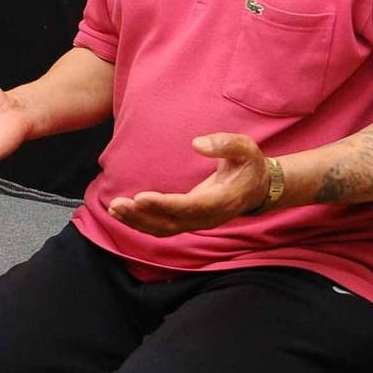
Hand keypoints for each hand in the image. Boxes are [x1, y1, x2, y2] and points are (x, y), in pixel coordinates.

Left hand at [108, 133, 270, 235]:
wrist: (257, 188)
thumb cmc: (249, 165)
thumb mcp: (246, 148)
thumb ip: (225, 144)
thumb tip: (197, 144)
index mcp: (222, 200)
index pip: (189, 206)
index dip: (165, 205)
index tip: (141, 197)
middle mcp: (208, 217)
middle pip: (171, 222)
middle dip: (143, 215)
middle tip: (117, 204)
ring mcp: (198, 222)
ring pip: (164, 229)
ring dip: (137, 221)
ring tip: (114, 209)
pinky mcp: (189, 221)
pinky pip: (163, 228)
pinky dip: (141, 223)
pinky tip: (122, 214)